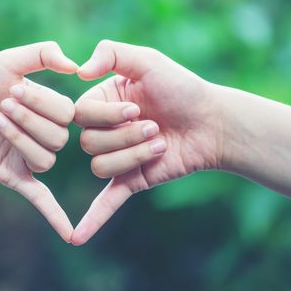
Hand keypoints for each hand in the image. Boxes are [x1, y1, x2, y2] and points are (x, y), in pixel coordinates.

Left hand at [0, 42, 76, 241]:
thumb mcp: (9, 61)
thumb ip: (43, 53)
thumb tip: (75, 66)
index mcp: (49, 111)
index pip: (66, 114)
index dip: (41, 101)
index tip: (12, 88)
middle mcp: (43, 135)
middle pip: (59, 138)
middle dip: (28, 119)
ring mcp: (28, 158)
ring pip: (47, 159)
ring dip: (20, 138)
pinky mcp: (13, 176)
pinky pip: (41, 199)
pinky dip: (54, 216)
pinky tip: (69, 235)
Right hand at [72, 40, 223, 244]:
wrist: (213, 122)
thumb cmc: (182, 88)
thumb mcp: (148, 60)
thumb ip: (111, 53)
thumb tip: (78, 69)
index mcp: (101, 103)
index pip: (80, 116)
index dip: (106, 115)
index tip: (136, 107)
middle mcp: (104, 131)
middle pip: (88, 143)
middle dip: (125, 135)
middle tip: (156, 126)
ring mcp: (117, 157)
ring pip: (100, 166)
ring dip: (134, 155)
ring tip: (160, 144)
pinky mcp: (132, 181)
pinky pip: (106, 202)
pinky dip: (92, 220)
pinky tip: (77, 237)